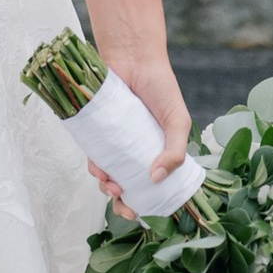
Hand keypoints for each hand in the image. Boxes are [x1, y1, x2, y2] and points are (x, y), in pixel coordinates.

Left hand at [93, 44, 192, 200]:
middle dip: (122, 202)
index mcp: (159, 153)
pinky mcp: (99, 133)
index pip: (154, 187)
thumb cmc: (161, 88)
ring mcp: (117, 143)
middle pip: (129, 187)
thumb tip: (156, 179)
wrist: (134, 58)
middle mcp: (137, 152)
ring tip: (110, 185)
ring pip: (109, 175)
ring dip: (106, 188)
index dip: (147, 205)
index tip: (140, 214)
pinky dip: (94, 167)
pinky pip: (94, 156)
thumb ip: (175, 152)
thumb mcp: (178, 121)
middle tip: (121, 203)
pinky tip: (98, 169)